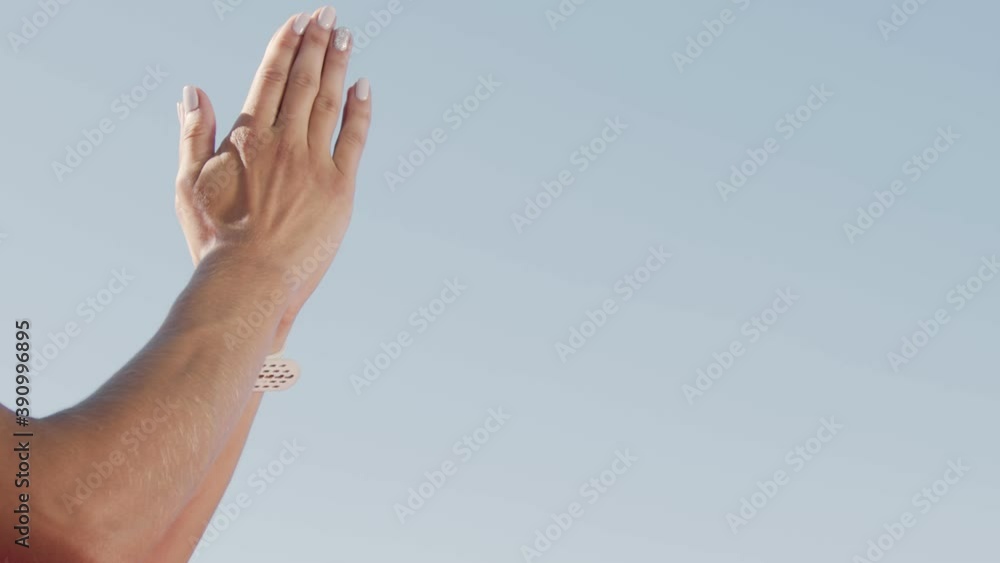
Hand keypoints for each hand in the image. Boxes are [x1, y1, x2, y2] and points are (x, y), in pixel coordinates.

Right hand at [173, 7, 370, 350]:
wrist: (248, 281)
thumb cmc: (214, 239)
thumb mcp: (188, 184)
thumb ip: (192, 134)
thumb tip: (191, 90)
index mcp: (246, 137)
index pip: (270, 76)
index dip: (286, 44)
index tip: (298, 20)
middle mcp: (282, 142)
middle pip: (302, 80)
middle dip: (316, 42)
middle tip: (328, 15)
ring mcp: (313, 163)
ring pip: (328, 101)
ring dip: (337, 65)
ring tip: (345, 36)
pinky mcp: (340, 189)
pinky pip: (354, 139)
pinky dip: (359, 110)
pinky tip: (363, 86)